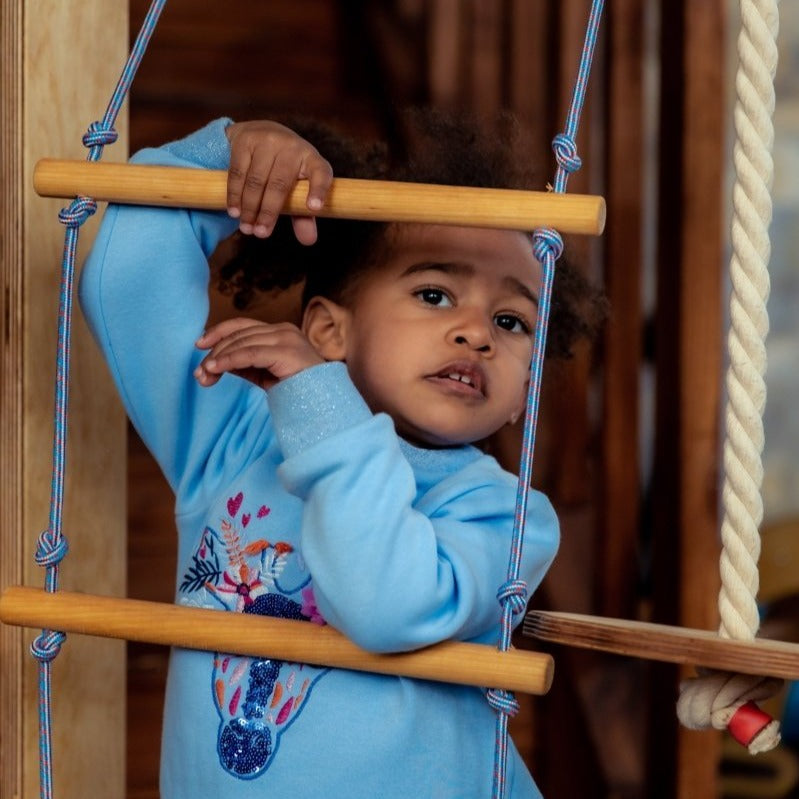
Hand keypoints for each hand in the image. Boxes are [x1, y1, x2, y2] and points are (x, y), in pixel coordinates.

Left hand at [194, 317, 324, 390]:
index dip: (218, 332)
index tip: (199, 344)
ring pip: (241, 343)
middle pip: (239, 334)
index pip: (242, 325)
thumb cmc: (297, 388)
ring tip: (204, 374)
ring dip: (218, 359)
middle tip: (199, 372)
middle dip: (214, 352)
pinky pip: (248, 354)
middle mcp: (283, 330)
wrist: (323, 400)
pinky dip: (228, 361)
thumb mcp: (264, 373)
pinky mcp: (284, 351)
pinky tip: (215, 370)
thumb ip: (244, 364)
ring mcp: (285, 338)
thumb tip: (214, 362)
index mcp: (280, 331)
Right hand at [225, 120, 332, 244]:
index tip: (314, 209)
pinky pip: (238, 172)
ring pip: (256, 180)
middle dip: (268, 212)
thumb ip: (303, 214)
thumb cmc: (285, 170)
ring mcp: (268, 140)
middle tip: (261, 234)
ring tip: (246, 227)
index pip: (321, 173)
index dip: (319, 190)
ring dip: (249, 207)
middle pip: (280, 184)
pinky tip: (234, 211)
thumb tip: (308, 240)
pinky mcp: (245, 140)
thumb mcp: (297, 188)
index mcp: (312, 159)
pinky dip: (235, 195)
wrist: (259, 131)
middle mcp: (292, 146)